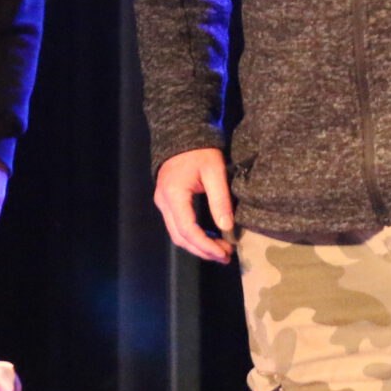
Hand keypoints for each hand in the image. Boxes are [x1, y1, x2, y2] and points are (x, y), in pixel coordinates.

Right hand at [153, 147, 234, 263]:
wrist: (183, 133)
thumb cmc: (201, 150)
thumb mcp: (215, 171)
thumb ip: (220, 199)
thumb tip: (227, 227)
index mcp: (174, 196)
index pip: (188, 230)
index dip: (206, 245)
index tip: (224, 253)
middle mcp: (163, 203)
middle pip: (180, 237)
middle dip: (203, 250)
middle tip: (225, 256)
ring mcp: (163, 203)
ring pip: (177, 234)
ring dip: (198, 245)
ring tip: (221, 251)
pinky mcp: (168, 202)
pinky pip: (178, 226)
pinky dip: (194, 236)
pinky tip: (211, 238)